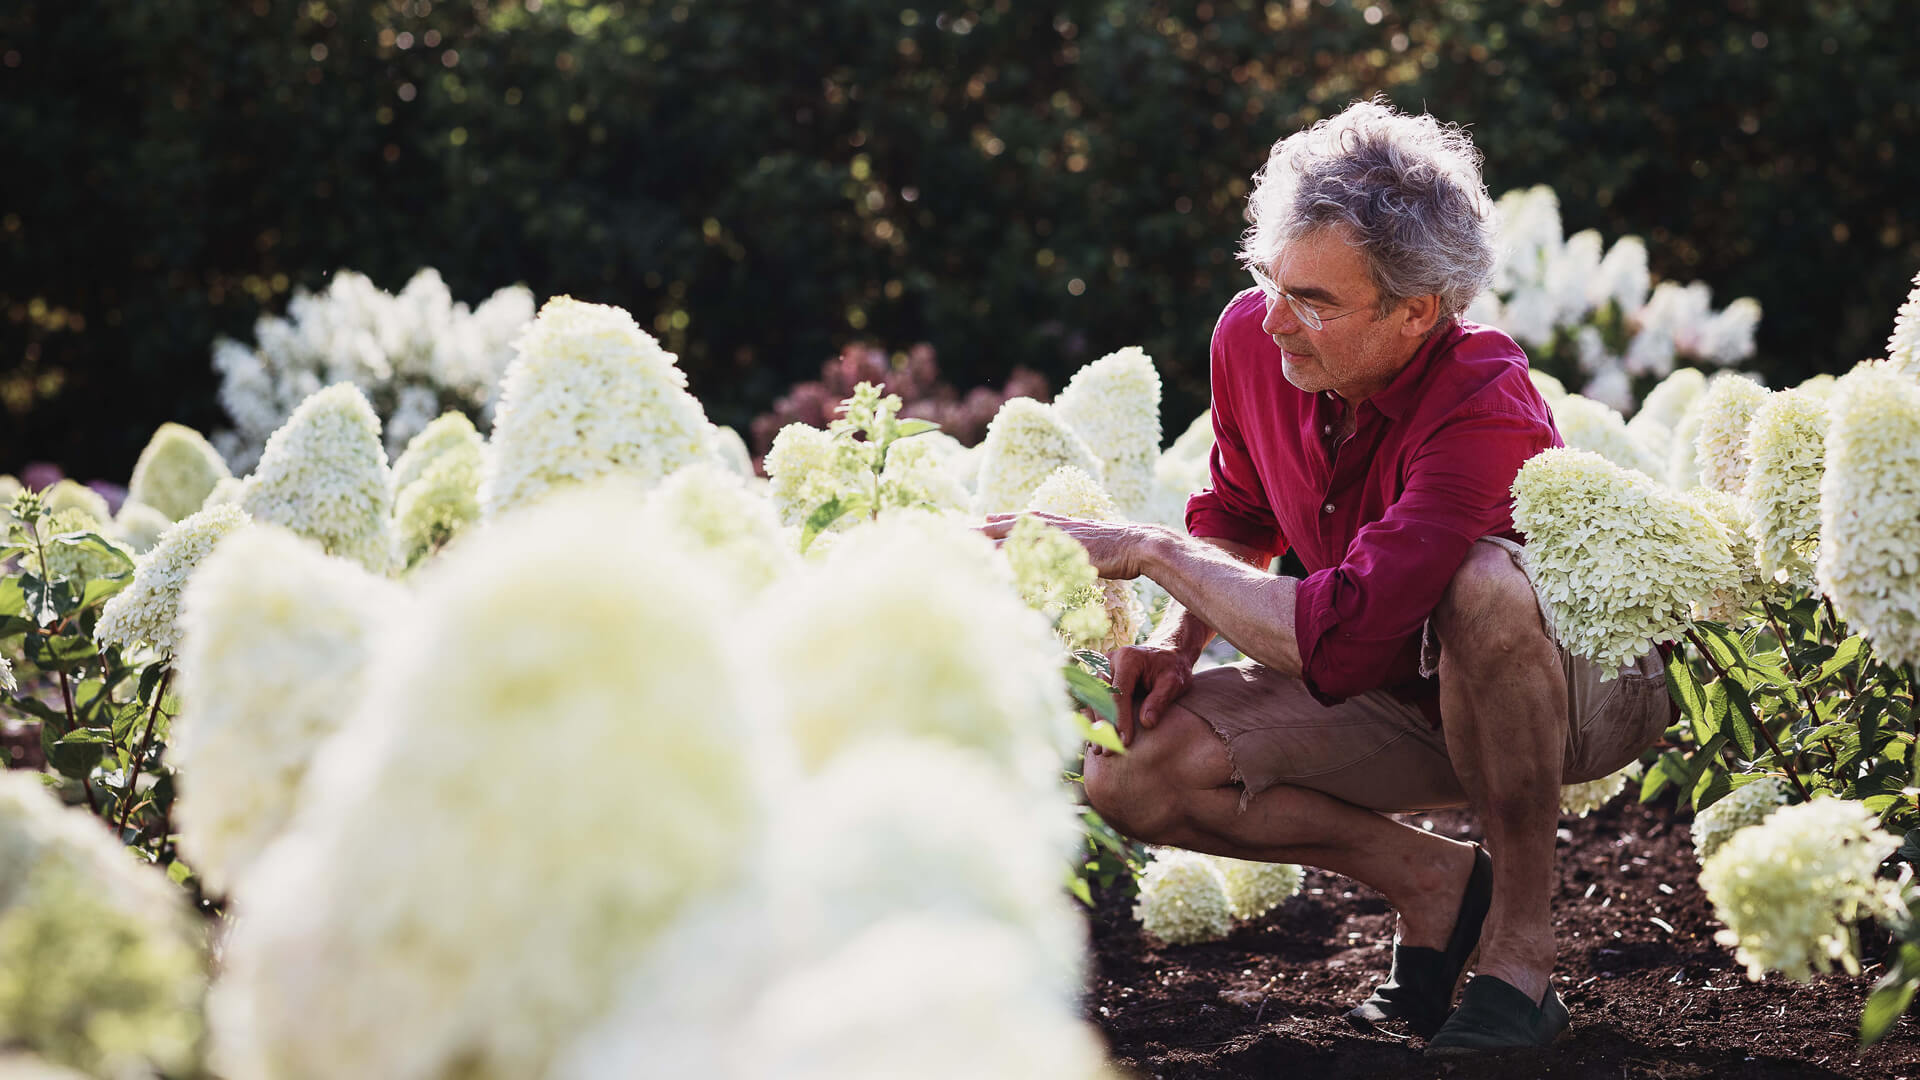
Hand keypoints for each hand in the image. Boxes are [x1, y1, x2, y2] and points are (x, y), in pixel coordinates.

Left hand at [978, 511, 1163, 579]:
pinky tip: (994, 566)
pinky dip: (1012, 561)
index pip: (1024, 520)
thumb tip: (1074, 558)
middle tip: (958, 531)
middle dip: (984, 530)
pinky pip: (1030, 557)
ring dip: (989, 543)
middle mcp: (1055, 528)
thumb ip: (1079, 551)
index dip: (1002, 520)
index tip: (981, 518)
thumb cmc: (1122, 551)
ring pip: (1015, 540)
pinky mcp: (1061, 551)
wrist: (1140, 545)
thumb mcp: (1094, 548)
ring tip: (965, 545)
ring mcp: (1057, 539)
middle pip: (1011, 526)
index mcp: (1062, 525)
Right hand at [1095, 643, 1195, 752]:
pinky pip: (1093, 700)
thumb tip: (1147, 723)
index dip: (1120, 719)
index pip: (1119, 694)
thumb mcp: (1174, 682)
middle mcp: (1109, 662)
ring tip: (1100, 750)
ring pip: (1093, 700)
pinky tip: (1096, 738)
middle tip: (1109, 751)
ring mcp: (1102, 669)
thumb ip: (1160, 700)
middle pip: (1101, 697)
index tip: (1124, 742)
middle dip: (1104, 726)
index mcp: (1127, 659)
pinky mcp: (1101, 679)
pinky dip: (1094, 719)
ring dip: (1096, 725)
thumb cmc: (1172, 668)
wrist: (1167, 653)